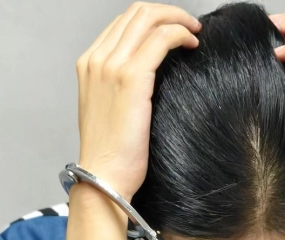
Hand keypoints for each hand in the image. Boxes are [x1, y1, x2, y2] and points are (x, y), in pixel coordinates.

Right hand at [75, 2, 201, 198]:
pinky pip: (161, 38)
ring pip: (149, 18)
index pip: (123, 22)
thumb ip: (119, 88)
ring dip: (178, 19)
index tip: (173, 30)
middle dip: (168, 12)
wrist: (103, 179)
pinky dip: (180, 34)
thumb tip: (147, 77)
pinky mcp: (132, 78)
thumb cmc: (111, 156)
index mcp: (89, 64)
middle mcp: (97, 58)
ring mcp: (112, 66)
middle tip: (190, 26)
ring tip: (195, 33)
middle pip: (136, 12)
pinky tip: (193, 45)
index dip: (153, 19)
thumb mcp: (108, 113)